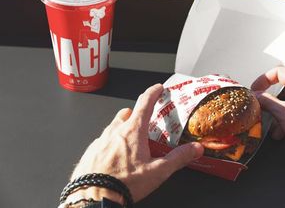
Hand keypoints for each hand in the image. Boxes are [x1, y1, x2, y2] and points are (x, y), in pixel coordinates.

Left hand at [68, 84, 203, 203]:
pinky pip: (101, 143)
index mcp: (133, 131)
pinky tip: (114, 159)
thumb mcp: (158, 171)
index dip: (153, 93)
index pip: (145, 103)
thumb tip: (195, 149)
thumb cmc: (123, 184)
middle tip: (144, 123)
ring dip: (121, 130)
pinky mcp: (89, 153)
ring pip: (112, 127)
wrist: (93, 199)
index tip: (158, 88)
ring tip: (130, 145)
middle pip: (126, 114)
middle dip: (135, 114)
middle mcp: (114, 131)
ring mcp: (100, 141)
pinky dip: (109, 145)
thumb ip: (179, 158)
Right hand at [252, 67, 284, 164]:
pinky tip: (281, 132)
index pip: (278, 72)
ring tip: (272, 124)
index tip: (255, 89)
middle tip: (261, 105)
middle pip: (282, 88)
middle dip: (270, 101)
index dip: (263, 80)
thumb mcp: (284, 113)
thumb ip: (267, 102)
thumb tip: (257, 96)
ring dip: (277, 114)